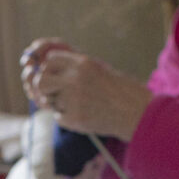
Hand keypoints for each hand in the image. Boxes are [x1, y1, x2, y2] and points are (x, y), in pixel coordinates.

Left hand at [19, 39, 152, 138]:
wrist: (137, 112)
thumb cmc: (120, 91)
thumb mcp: (98, 70)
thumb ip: (74, 68)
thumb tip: (47, 69)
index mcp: (82, 63)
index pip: (51, 60)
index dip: (49, 69)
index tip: (55, 77)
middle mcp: (75, 79)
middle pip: (41, 80)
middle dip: (44, 88)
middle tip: (55, 94)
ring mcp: (74, 99)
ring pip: (49, 101)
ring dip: (57, 104)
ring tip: (76, 105)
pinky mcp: (76, 118)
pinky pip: (59, 117)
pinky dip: (67, 118)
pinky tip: (84, 115)